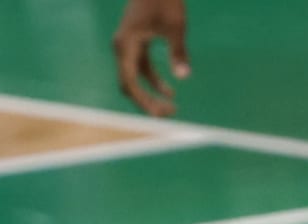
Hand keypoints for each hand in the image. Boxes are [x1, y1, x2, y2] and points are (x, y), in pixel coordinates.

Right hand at [113, 0, 189, 116]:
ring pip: (135, 79)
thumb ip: (178, 51)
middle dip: (146, 101)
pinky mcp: (134, 43)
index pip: (130, 82)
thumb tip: (185, 76)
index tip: (160, 113)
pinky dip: (153, 80)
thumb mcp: (176, 24)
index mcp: (126, 45)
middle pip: (129, 85)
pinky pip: (141, 69)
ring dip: (151, 93)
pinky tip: (170, 89)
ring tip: (171, 106)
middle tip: (166, 114)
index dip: (144, 100)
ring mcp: (126, 46)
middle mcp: (122, 48)